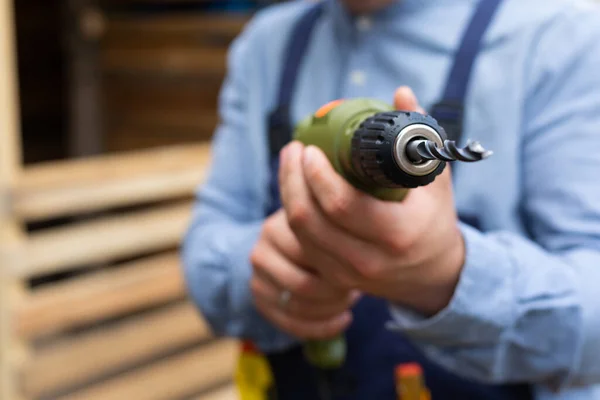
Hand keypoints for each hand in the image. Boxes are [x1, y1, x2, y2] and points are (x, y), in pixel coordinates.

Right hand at [250, 209, 359, 338]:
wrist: (302, 247)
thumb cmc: (325, 236)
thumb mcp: (331, 225)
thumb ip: (341, 233)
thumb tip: (363, 248)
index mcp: (277, 227)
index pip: (309, 255)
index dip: (339, 266)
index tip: (361, 267)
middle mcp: (261, 252)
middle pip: (303, 285)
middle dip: (336, 292)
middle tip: (356, 288)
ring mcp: (258, 279)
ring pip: (297, 306)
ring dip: (331, 309)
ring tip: (350, 298)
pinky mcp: (262, 302)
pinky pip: (292, 324)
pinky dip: (323, 327)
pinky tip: (344, 319)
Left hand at [278, 87, 465, 315]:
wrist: (433, 275)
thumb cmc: (434, 220)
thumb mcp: (435, 179)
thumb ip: (420, 136)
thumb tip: (401, 94)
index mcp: (396, 234)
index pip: (341, 205)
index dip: (316, 175)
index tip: (308, 148)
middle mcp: (368, 260)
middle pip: (309, 219)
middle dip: (293, 179)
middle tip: (294, 149)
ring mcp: (348, 274)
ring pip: (299, 233)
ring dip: (287, 194)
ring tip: (289, 163)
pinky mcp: (334, 278)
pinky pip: (301, 244)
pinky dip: (293, 214)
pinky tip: (294, 190)